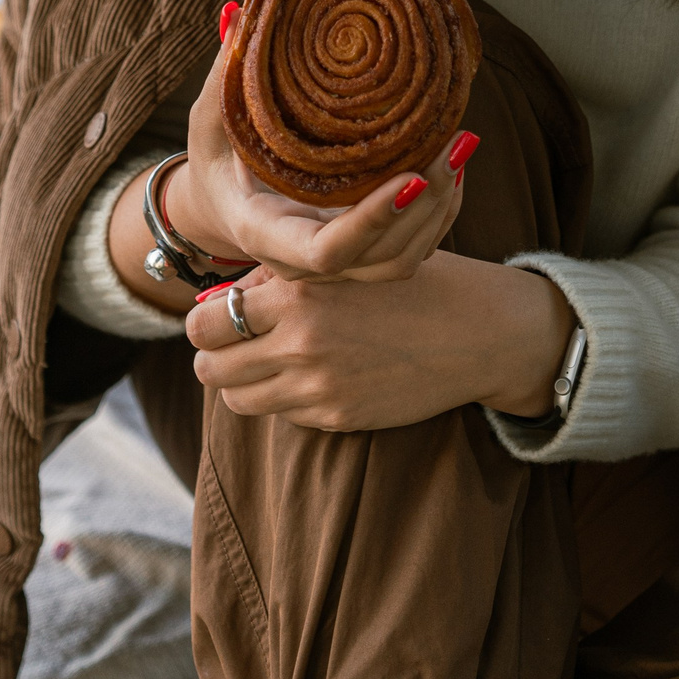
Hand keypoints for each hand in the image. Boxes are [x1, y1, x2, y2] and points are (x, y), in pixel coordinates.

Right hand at [165, 0, 474, 284]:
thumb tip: (239, 13)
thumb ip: (226, 73)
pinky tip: (452, 162)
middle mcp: (304, 260)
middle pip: (382, 257)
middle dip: (427, 205)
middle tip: (457, 142)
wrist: (221, 205)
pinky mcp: (363, 252)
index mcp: (264, 231)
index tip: (412, 177)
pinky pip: (414, 245)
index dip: (372, 221)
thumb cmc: (216, 157)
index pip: (327, 250)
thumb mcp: (210, 117)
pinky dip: (441, 210)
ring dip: (441, 208)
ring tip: (460, 146)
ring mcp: (338, 263)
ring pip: (405, 257)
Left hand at [186, 253, 574, 430]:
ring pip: (237, 399)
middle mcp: (299, 345)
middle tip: (233, 341)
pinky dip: (284, 396)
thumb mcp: (342, 260)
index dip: (202, 320)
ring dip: (243, 379)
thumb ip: (281, 275)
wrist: (476, 332)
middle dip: (214, 354)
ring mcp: (317, 388)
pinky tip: (313, 371)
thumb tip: (224, 294)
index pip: (204, 322)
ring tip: (267, 358)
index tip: (217, 313)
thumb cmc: (411, 281)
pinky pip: (282, 413)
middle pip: (209, 368)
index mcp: (296, 295)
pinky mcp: (337, 418)